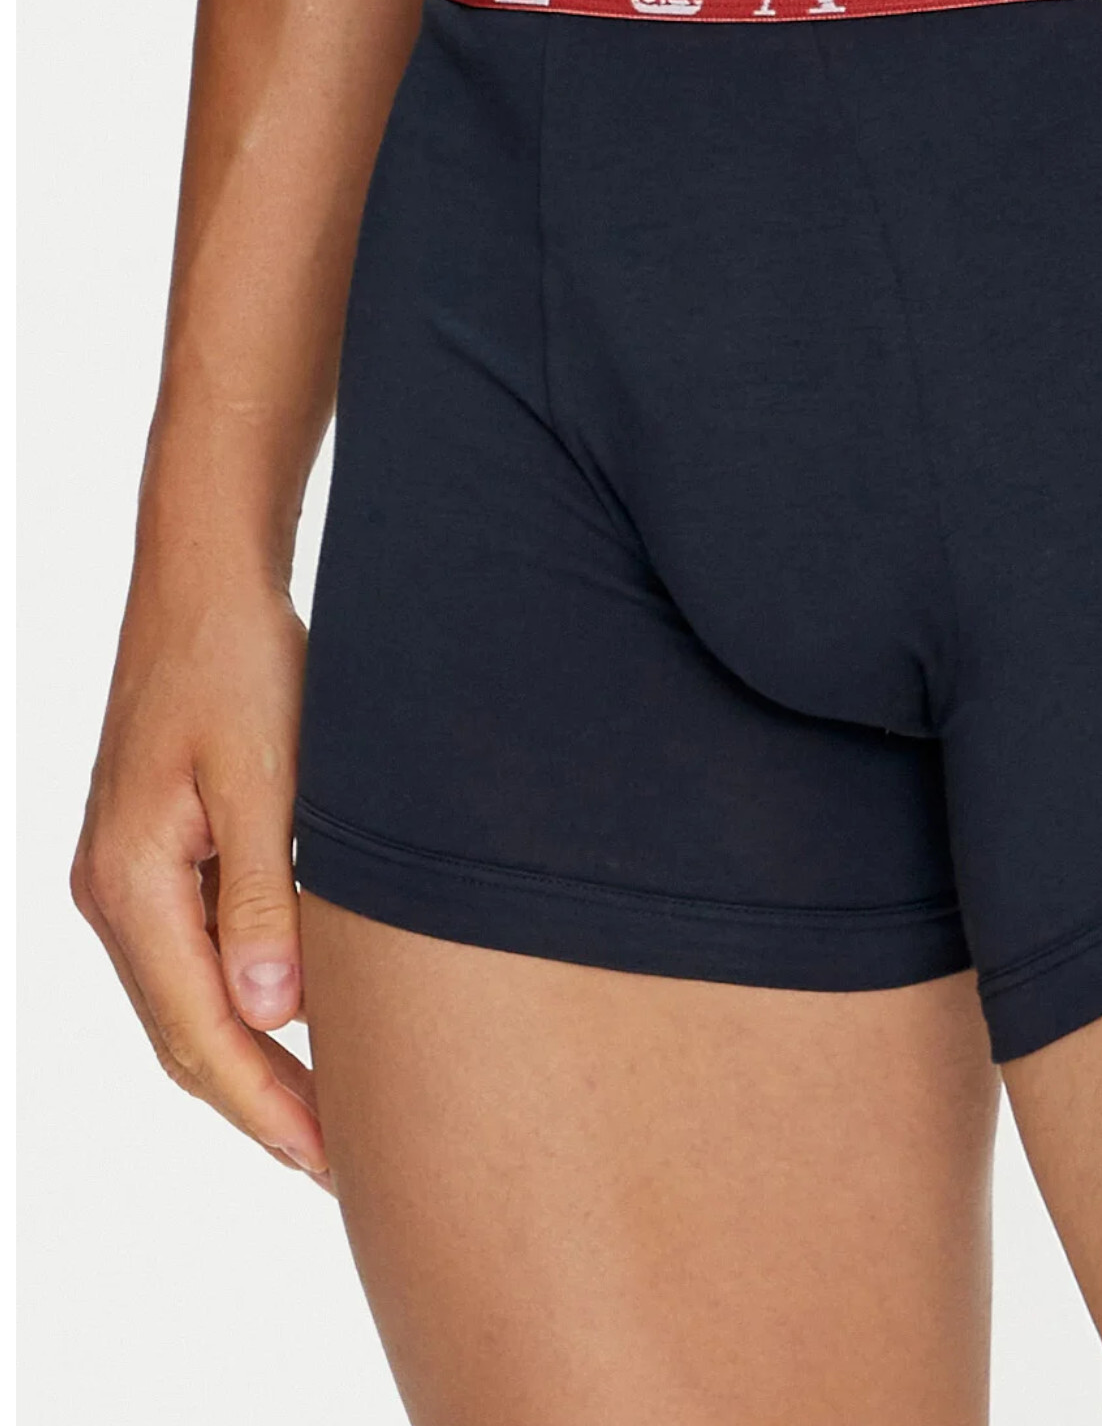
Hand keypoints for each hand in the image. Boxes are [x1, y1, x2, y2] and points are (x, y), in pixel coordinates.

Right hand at [73, 560, 329, 1186]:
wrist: (204, 582)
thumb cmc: (241, 663)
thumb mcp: (266, 776)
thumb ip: (262, 895)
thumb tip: (270, 1015)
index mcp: (131, 884)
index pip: (201, 1032)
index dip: (267, 1105)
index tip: (329, 1161)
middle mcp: (115, 892)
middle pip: (186, 1034)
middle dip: (259, 1104)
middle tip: (339, 1164)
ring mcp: (129, 875)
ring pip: (189, 1001)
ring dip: (252, 1061)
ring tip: (324, 1115)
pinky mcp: (156, 852)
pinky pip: (194, 955)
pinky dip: (243, 1002)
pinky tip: (294, 1021)